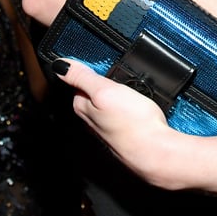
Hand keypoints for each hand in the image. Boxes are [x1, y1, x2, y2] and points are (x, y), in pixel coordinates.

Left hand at [55, 59, 178, 185]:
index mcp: (82, 106)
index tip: (106, 65)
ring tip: (133, 92)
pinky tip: (138, 106)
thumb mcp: (104, 91)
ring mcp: (108, 126)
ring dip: (121, 93)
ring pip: (110, 101)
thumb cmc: (133, 124)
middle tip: (122, 78)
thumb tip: (59, 65)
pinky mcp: (124, 131)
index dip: (93, 69)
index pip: (79, 80)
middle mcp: (92, 119)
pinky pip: (123, 111)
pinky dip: (130, 105)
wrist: (157, 151)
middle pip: (94, 91)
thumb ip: (82, 77)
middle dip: (107, 81)